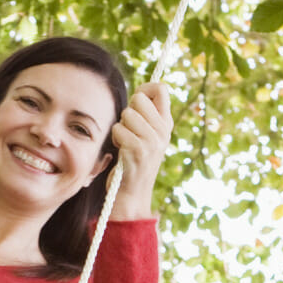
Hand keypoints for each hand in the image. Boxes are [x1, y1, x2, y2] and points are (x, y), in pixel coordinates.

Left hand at [109, 81, 173, 218]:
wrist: (132, 194)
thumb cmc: (133, 161)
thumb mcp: (147, 137)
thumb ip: (147, 116)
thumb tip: (140, 92)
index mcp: (166, 124)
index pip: (161, 88)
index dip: (145, 88)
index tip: (137, 100)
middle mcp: (163, 131)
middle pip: (139, 98)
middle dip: (128, 110)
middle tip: (130, 129)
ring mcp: (152, 141)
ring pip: (127, 114)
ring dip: (120, 127)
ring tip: (125, 142)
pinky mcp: (138, 149)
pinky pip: (118, 129)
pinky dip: (115, 138)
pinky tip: (121, 151)